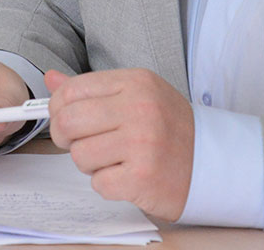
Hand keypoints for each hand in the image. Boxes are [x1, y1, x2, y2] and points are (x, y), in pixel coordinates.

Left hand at [46, 68, 194, 221]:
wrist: (212, 163)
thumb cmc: (171, 129)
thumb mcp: (138, 95)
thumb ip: (94, 89)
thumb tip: (52, 80)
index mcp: (136, 83)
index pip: (73, 89)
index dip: (59, 108)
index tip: (66, 118)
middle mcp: (139, 108)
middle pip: (68, 121)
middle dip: (65, 137)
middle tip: (79, 142)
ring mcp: (142, 143)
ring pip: (80, 155)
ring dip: (90, 163)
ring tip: (114, 159)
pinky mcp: (142, 176)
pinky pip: (98, 183)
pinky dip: (107, 184)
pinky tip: (127, 175)